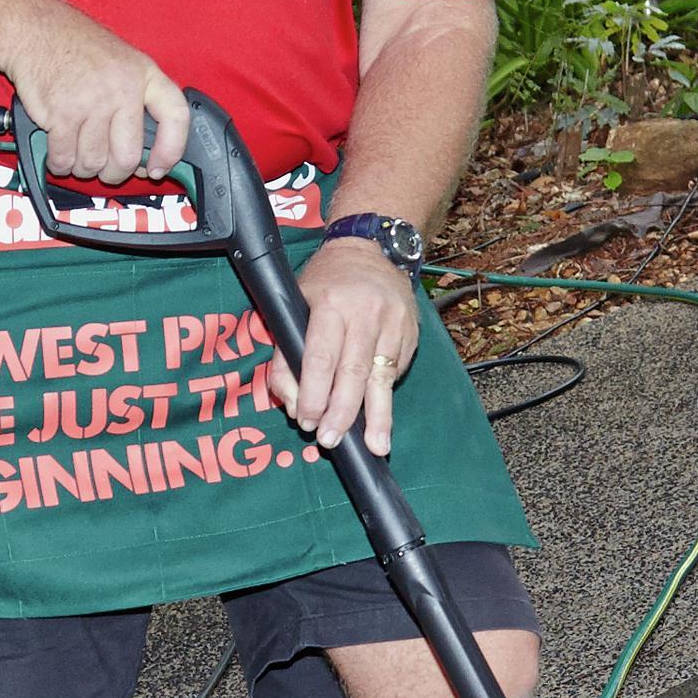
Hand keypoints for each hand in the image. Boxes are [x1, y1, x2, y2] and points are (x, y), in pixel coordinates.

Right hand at [3, 5, 187, 183]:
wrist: (34, 30)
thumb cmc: (78, 48)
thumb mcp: (123, 62)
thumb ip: (139, 101)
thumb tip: (145, 156)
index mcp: (144, 74)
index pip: (175, 117)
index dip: (171, 150)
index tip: (157, 168)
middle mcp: (122, 88)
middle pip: (127, 156)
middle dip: (114, 173)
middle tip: (106, 169)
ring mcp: (91, 102)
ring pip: (93, 163)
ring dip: (83, 168)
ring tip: (78, 153)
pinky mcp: (60, 114)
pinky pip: (64, 159)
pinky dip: (60, 164)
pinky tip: (60, 153)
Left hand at [288, 237, 418, 456]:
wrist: (372, 251)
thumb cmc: (326, 282)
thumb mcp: (295, 306)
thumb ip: (287, 354)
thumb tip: (295, 404)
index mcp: (331, 304)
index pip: (322, 358)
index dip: (314, 394)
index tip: (308, 421)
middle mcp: (366, 314)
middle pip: (354, 373)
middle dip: (342, 412)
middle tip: (332, 440)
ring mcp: (394, 324)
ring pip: (383, 378)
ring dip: (377, 417)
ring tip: (375, 447)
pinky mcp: (411, 334)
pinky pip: (395, 371)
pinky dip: (383, 396)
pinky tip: (379, 416)